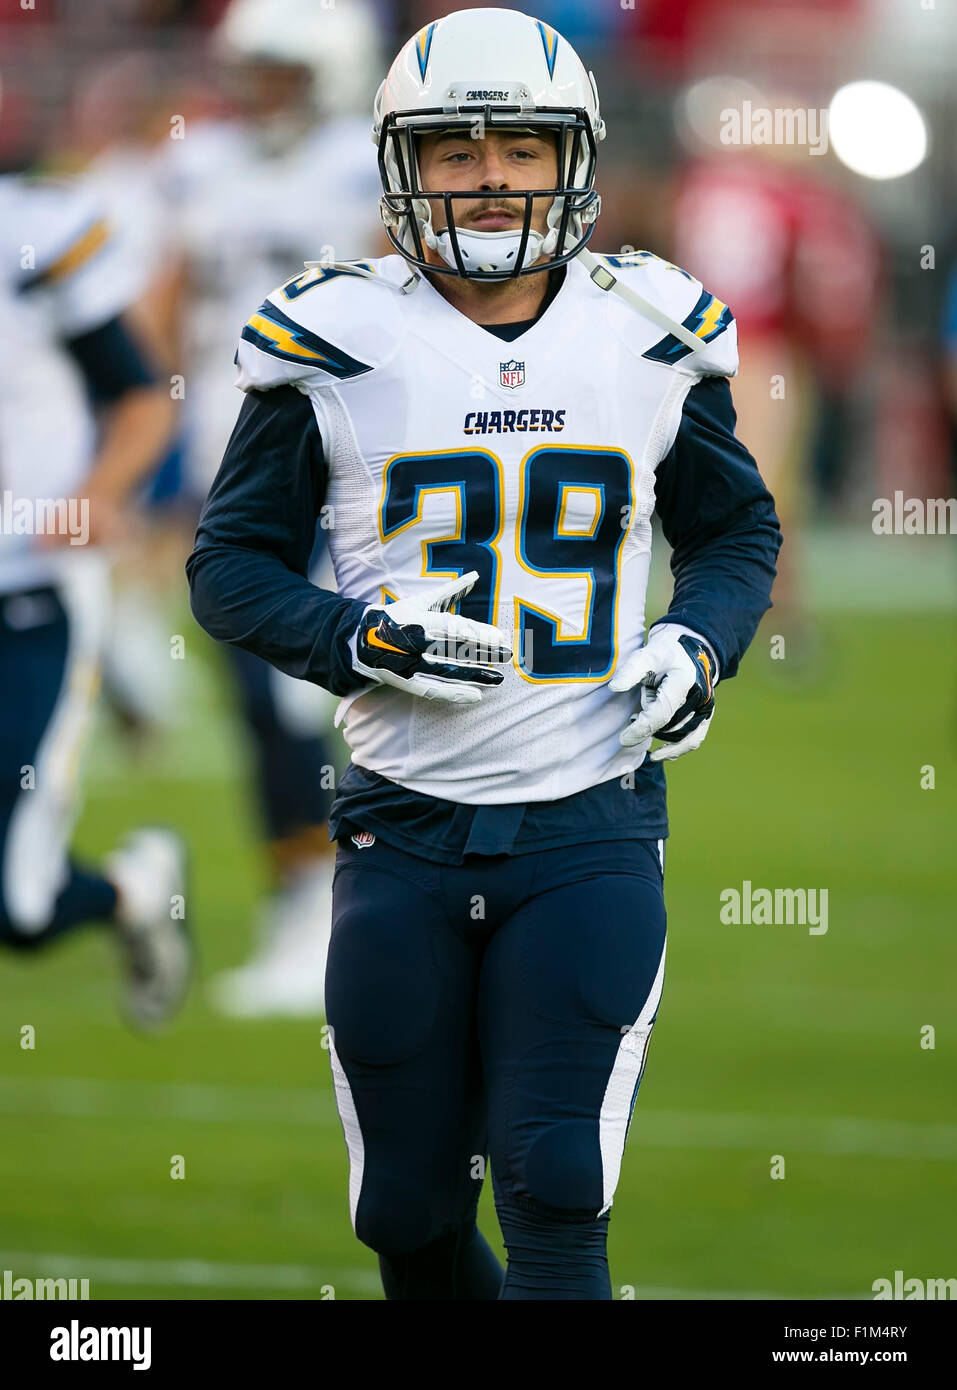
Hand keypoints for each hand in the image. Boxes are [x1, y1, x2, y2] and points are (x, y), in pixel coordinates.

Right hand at [352, 571, 511, 703]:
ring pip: (448, 672)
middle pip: (455, 650)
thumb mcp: (420, 601)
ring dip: (475, 676)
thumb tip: (475, 576)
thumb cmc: (397, 617)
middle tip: (507, 657)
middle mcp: (415, 643)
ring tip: (498, 679)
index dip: (477, 634)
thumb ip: (449, 591)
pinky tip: (476, 696)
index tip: (499, 638)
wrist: (359, 641)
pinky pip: (433, 691)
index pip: (453, 627)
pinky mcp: (407, 682)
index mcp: (418, 620)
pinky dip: (455, 694)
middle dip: (483, 654)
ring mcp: (410, 665)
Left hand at [608, 623, 716, 761]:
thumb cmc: (665, 652)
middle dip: (647, 724)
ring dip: (658, 734)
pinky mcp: (706, 715)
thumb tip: (614, 687)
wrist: (690, 651)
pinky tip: (658, 755)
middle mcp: (700, 696)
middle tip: (633, 715)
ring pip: (679, 735)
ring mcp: (706, 707)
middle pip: (668, 725)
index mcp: (684, 680)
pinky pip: (694, 740)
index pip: (661, 713)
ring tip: (642, 721)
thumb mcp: (647, 653)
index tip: (623, 739)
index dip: (641, 728)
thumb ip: (631, 669)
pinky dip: (676, 750)